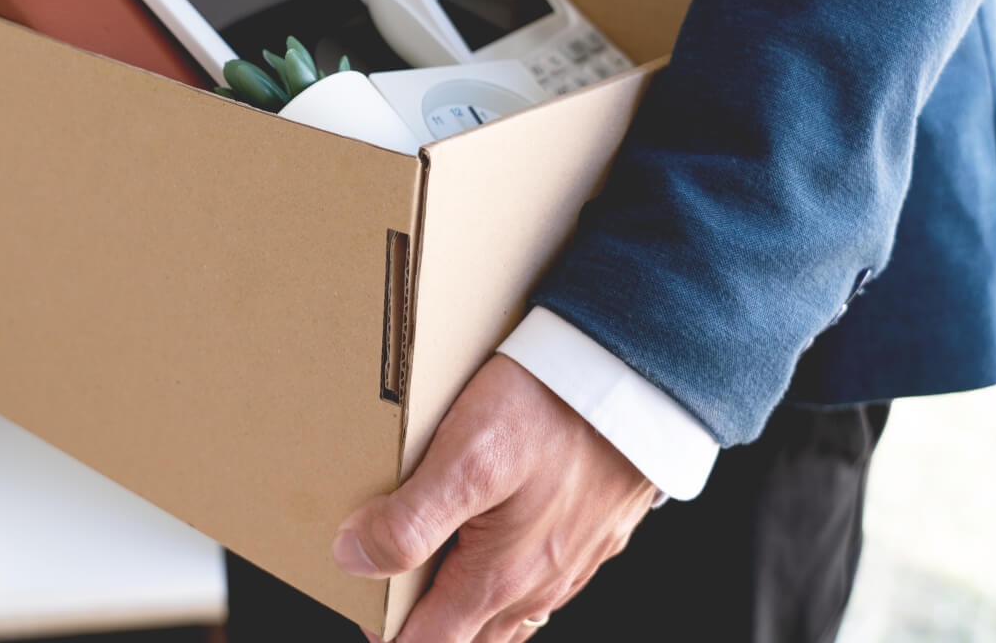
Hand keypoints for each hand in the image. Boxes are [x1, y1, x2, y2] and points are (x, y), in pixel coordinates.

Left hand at [333, 355, 655, 641]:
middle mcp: (539, 583)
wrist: (642, 379)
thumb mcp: (466, 458)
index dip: (391, 638)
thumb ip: (410, 519)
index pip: (430, 642)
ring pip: (509, 615)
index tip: (364, 617)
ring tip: (433, 584)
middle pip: (470, 637)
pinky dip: (508, 586)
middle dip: (427, 630)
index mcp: (498, 577)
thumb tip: (353, 559)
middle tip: (388, 602)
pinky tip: (499, 555)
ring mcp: (572, 562)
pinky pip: (544, 583)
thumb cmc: (553, 409)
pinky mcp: (594, 532)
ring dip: (468, 611)